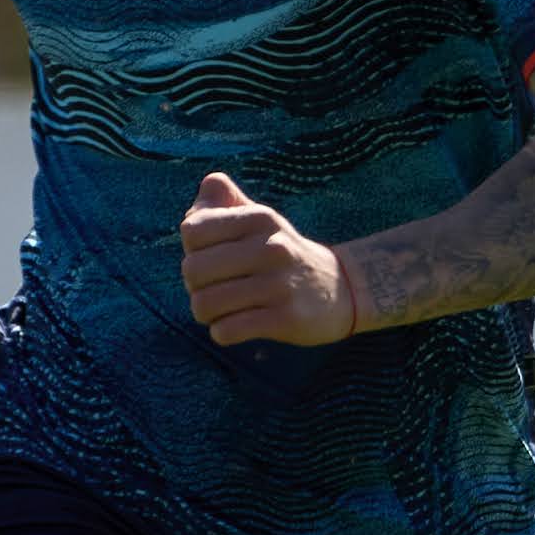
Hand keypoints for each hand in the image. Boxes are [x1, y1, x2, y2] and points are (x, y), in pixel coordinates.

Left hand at [179, 169, 356, 347]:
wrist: (342, 290)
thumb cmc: (283, 254)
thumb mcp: (261, 219)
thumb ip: (224, 202)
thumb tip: (198, 201)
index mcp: (260, 218)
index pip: (192, 230)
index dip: (193, 249)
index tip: (212, 259)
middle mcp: (270, 247)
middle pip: (193, 269)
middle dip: (195, 285)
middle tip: (214, 289)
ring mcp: (279, 284)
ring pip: (205, 304)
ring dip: (206, 313)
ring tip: (222, 310)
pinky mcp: (285, 319)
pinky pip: (227, 330)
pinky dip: (222, 332)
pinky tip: (235, 327)